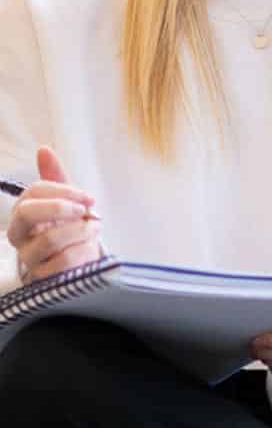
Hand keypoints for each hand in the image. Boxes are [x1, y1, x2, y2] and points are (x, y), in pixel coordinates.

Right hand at [6, 147, 101, 281]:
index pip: (34, 193)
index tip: (88, 197)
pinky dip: (83, 250)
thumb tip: (43, 149)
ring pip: (50, 239)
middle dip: (61, 207)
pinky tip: (89, 248)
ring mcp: (29, 257)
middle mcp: (20, 235)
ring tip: (94, 228)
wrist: (78, 263)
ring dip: (82, 230)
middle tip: (85, 210)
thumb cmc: (69, 229)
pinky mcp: (42, 278)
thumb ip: (56, 177)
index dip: (64, 191)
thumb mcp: (66, 201)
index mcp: (23, 212)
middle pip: (28, 213)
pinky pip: (64, 261)